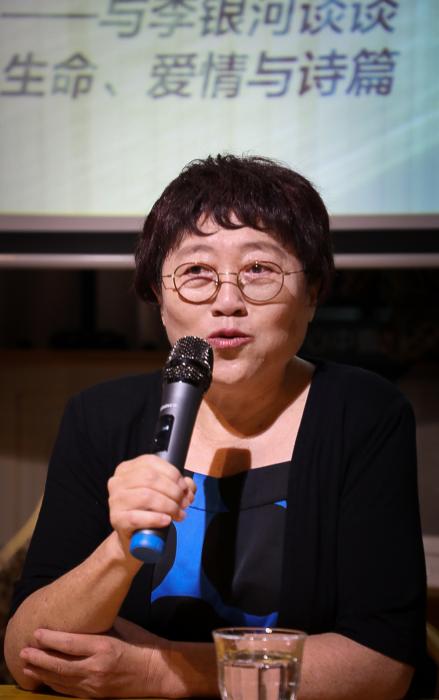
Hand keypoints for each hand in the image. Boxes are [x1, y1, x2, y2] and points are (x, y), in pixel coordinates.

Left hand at [19, 626, 165, 697]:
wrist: (157, 672)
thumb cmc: (141, 643)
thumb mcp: (121, 627)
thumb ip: (99, 625)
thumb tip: (81, 616)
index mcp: (104, 647)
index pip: (70, 644)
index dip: (50, 639)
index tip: (36, 633)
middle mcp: (97, 668)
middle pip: (60, 664)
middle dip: (39, 659)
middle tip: (23, 652)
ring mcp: (96, 685)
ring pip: (62, 680)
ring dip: (42, 673)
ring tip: (28, 667)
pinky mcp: (97, 696)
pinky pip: (70, 691)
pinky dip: (56, 685)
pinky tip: (46, 679)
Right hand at [108, 454, 195, 555]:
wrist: (135, 537)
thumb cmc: (150, 509)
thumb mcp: (163, 492)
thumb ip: (178, 485)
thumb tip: (189, 486)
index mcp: (127, 468)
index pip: (151, 462)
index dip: (173, 474)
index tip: (185, 488)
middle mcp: (117, 481)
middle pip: (150, 479)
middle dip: (173, 491)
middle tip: (184, 503)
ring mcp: (115, 500)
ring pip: (146, 497)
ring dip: (169, 505)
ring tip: (179, 514)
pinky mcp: (117, 519)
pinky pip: (138, 517)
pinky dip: (156, 518)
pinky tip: (166, 520)